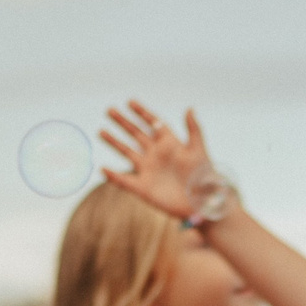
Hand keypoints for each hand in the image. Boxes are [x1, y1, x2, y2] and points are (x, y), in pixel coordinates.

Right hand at [99, 101, 213, 222]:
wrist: (202, 203)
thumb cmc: (204, 177)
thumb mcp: (199, 150)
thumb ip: (193, 129)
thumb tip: (189, 108)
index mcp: (169, 144)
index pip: (152, 123)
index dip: (141, 112)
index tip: (130, 101)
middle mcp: (156, 155)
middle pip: (136, 134)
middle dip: (123, 122)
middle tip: (109, 110)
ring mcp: (148, 170)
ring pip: (127, 152)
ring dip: (114, 142)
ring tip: (101, 131)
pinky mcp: (143, 188)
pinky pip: (124, 181)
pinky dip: (113, 176)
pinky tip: (102, 168)